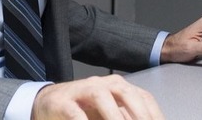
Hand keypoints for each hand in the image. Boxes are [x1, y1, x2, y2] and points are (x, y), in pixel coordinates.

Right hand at [32, 74, 164, 119]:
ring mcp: (81, 91)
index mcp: (118, 87)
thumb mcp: (109, 115)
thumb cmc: (83, 111)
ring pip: (100, 96)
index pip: (143, 97)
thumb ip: (126, 117)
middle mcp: (102, 85)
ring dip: (113, 116)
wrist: (48, 104)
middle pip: (124, 92)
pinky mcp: (63, 102)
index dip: (154, 113)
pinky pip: (75, 112)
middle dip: (139, 112)